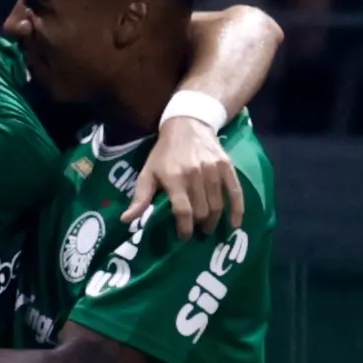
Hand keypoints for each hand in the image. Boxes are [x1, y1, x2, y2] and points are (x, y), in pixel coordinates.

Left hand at [129, 115, 239, 238]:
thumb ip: (140, 198)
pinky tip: (234, 223)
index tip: (183, 238)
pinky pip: (235, 191)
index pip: (183, 211)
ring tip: (208, 229)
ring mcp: (213, 170)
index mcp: (174, 178)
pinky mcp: (227, 166)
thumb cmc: (164, 154)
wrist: (188, 125)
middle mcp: (196, 175)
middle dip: (199, 226)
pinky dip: (237, 209)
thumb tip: (126, 221)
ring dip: (214, 221)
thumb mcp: (147, 173)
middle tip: (196, 233)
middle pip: (202, 210)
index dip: (184, 228)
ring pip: (217, 204)